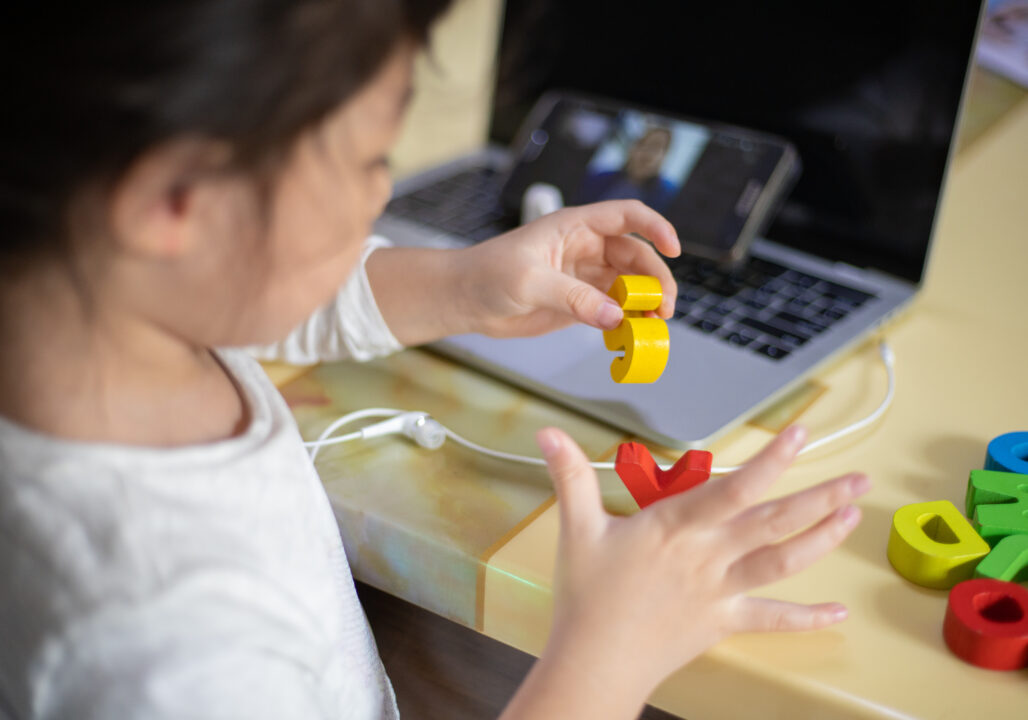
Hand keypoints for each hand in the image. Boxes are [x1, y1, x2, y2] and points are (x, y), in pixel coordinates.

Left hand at [456, 200, 679, 337]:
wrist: (465, 300)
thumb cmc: (487, 274)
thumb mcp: (529, 282)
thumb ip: (573, 298)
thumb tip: (614, 315)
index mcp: (575, 226)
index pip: (626, 216)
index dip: (655, 227)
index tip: (673, 248)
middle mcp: (586, 248)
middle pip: (637, 257)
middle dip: (656, 280)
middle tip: (664, 309)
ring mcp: (584, 277)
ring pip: (629, 286)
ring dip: (647, 304)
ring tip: (655, 325)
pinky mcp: (580, 304)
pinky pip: (614, 310)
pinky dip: (628, 322)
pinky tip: (634, 335)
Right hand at [534, 425, 867, 709]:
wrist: (595, 662)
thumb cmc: (588, 598)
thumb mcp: (577, 529)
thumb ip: (570, 476)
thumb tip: (548, 434)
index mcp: (675, 527)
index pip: (733, 487)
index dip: (771, 460)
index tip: (799, 435)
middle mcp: (708, 555)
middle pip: (774, 523)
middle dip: (821, 498)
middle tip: (859, 479)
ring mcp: (721, 590)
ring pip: (782, 562)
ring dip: (822, 540)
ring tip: (853, 518)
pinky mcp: (724, 621)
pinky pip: (772, 619)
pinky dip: (807, 619)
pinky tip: (837, 614)